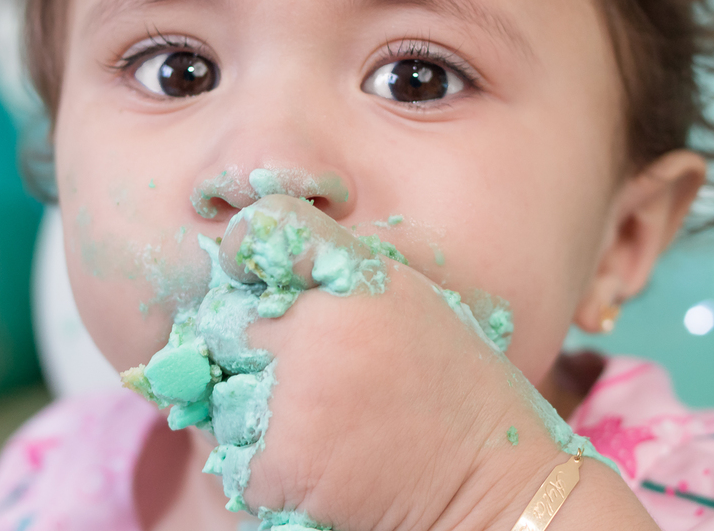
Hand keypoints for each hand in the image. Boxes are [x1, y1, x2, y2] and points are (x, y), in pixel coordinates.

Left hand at [207, 195, 569, 530]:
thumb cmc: (452, 388)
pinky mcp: (276, 462)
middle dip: (253, 350)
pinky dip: (269, 470)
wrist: (486, 481)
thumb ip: (337, 274)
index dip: (246, 254)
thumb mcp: (407, 299)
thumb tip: (260, 269)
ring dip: (257, 414)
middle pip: (229, 326)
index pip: (262, 233)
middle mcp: (311, 328)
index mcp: (348, 278)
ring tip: (325, 427)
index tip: (247, 273)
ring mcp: (289, 397)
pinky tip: (322, 466)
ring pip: (226, 396)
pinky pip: (240, 458)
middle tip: (312, 381)